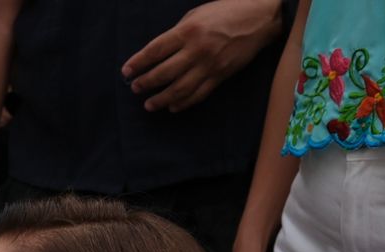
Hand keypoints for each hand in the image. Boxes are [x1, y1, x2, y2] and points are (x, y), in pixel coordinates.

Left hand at [121, 0, 283, 112]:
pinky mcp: (221, 76)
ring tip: (149, 104)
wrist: (259, 18)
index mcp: (187, 31)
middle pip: (164, 73)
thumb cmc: (225, 13)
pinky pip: (198, 94)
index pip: (155, 51)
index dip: (138, 63)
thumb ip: (177, 35)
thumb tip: (158, 54)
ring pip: (180, 89)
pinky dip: (183, 103)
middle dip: (146, 83)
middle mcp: (197, 50)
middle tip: (135, 88)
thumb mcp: (196, 16)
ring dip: (161, 99)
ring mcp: (209, 65)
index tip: (126, 71)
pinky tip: (172, 106)